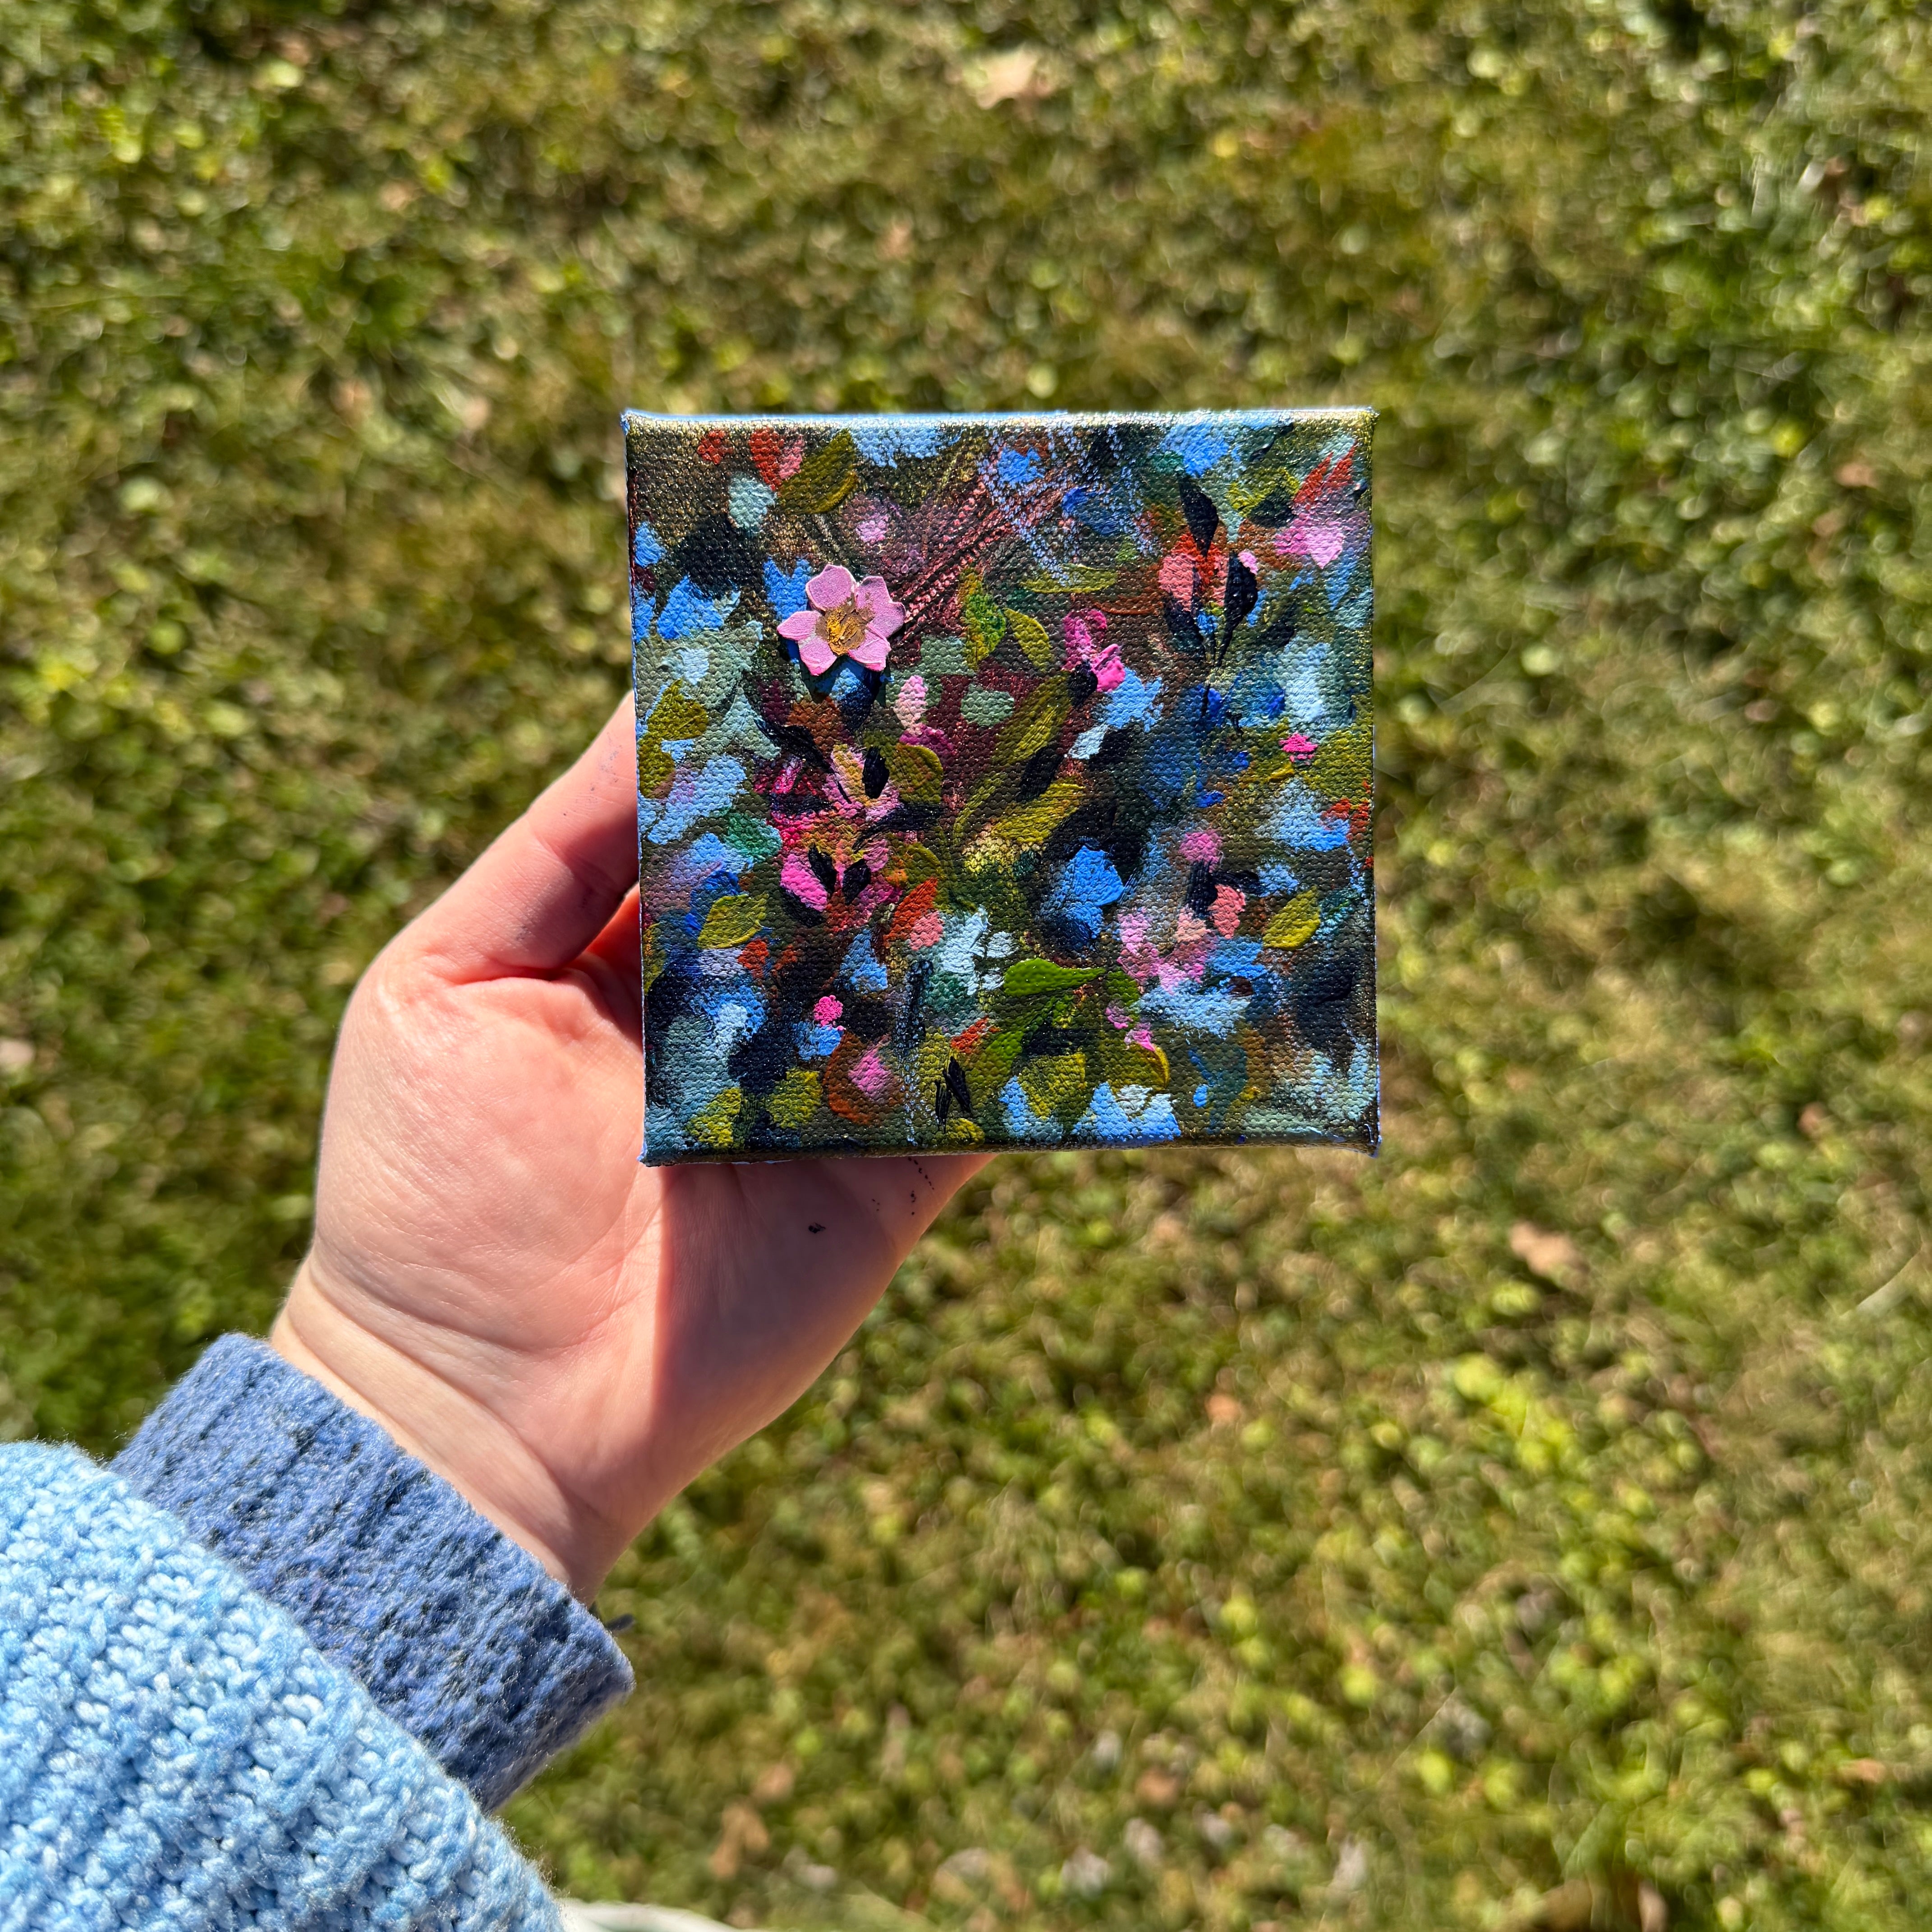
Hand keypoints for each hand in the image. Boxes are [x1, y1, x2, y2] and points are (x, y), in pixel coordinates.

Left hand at [272, 696, 989, 1598]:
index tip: (851, 629)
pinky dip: (1038, 1026)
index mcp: (649, 944)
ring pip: (929, 962)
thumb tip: (654, 698)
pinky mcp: (894, 1175)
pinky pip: (979, 1090)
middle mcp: (755, 1003)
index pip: (737, 809)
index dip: (788, 727)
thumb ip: (561, 849)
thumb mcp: (446, 982)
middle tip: (992, 674)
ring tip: (1066, 771)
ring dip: (989, 885)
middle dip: (909, 790)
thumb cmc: (428, 1189)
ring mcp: (835, 1086)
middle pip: (850, 872)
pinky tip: (1094, 935)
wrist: (484, 1412)